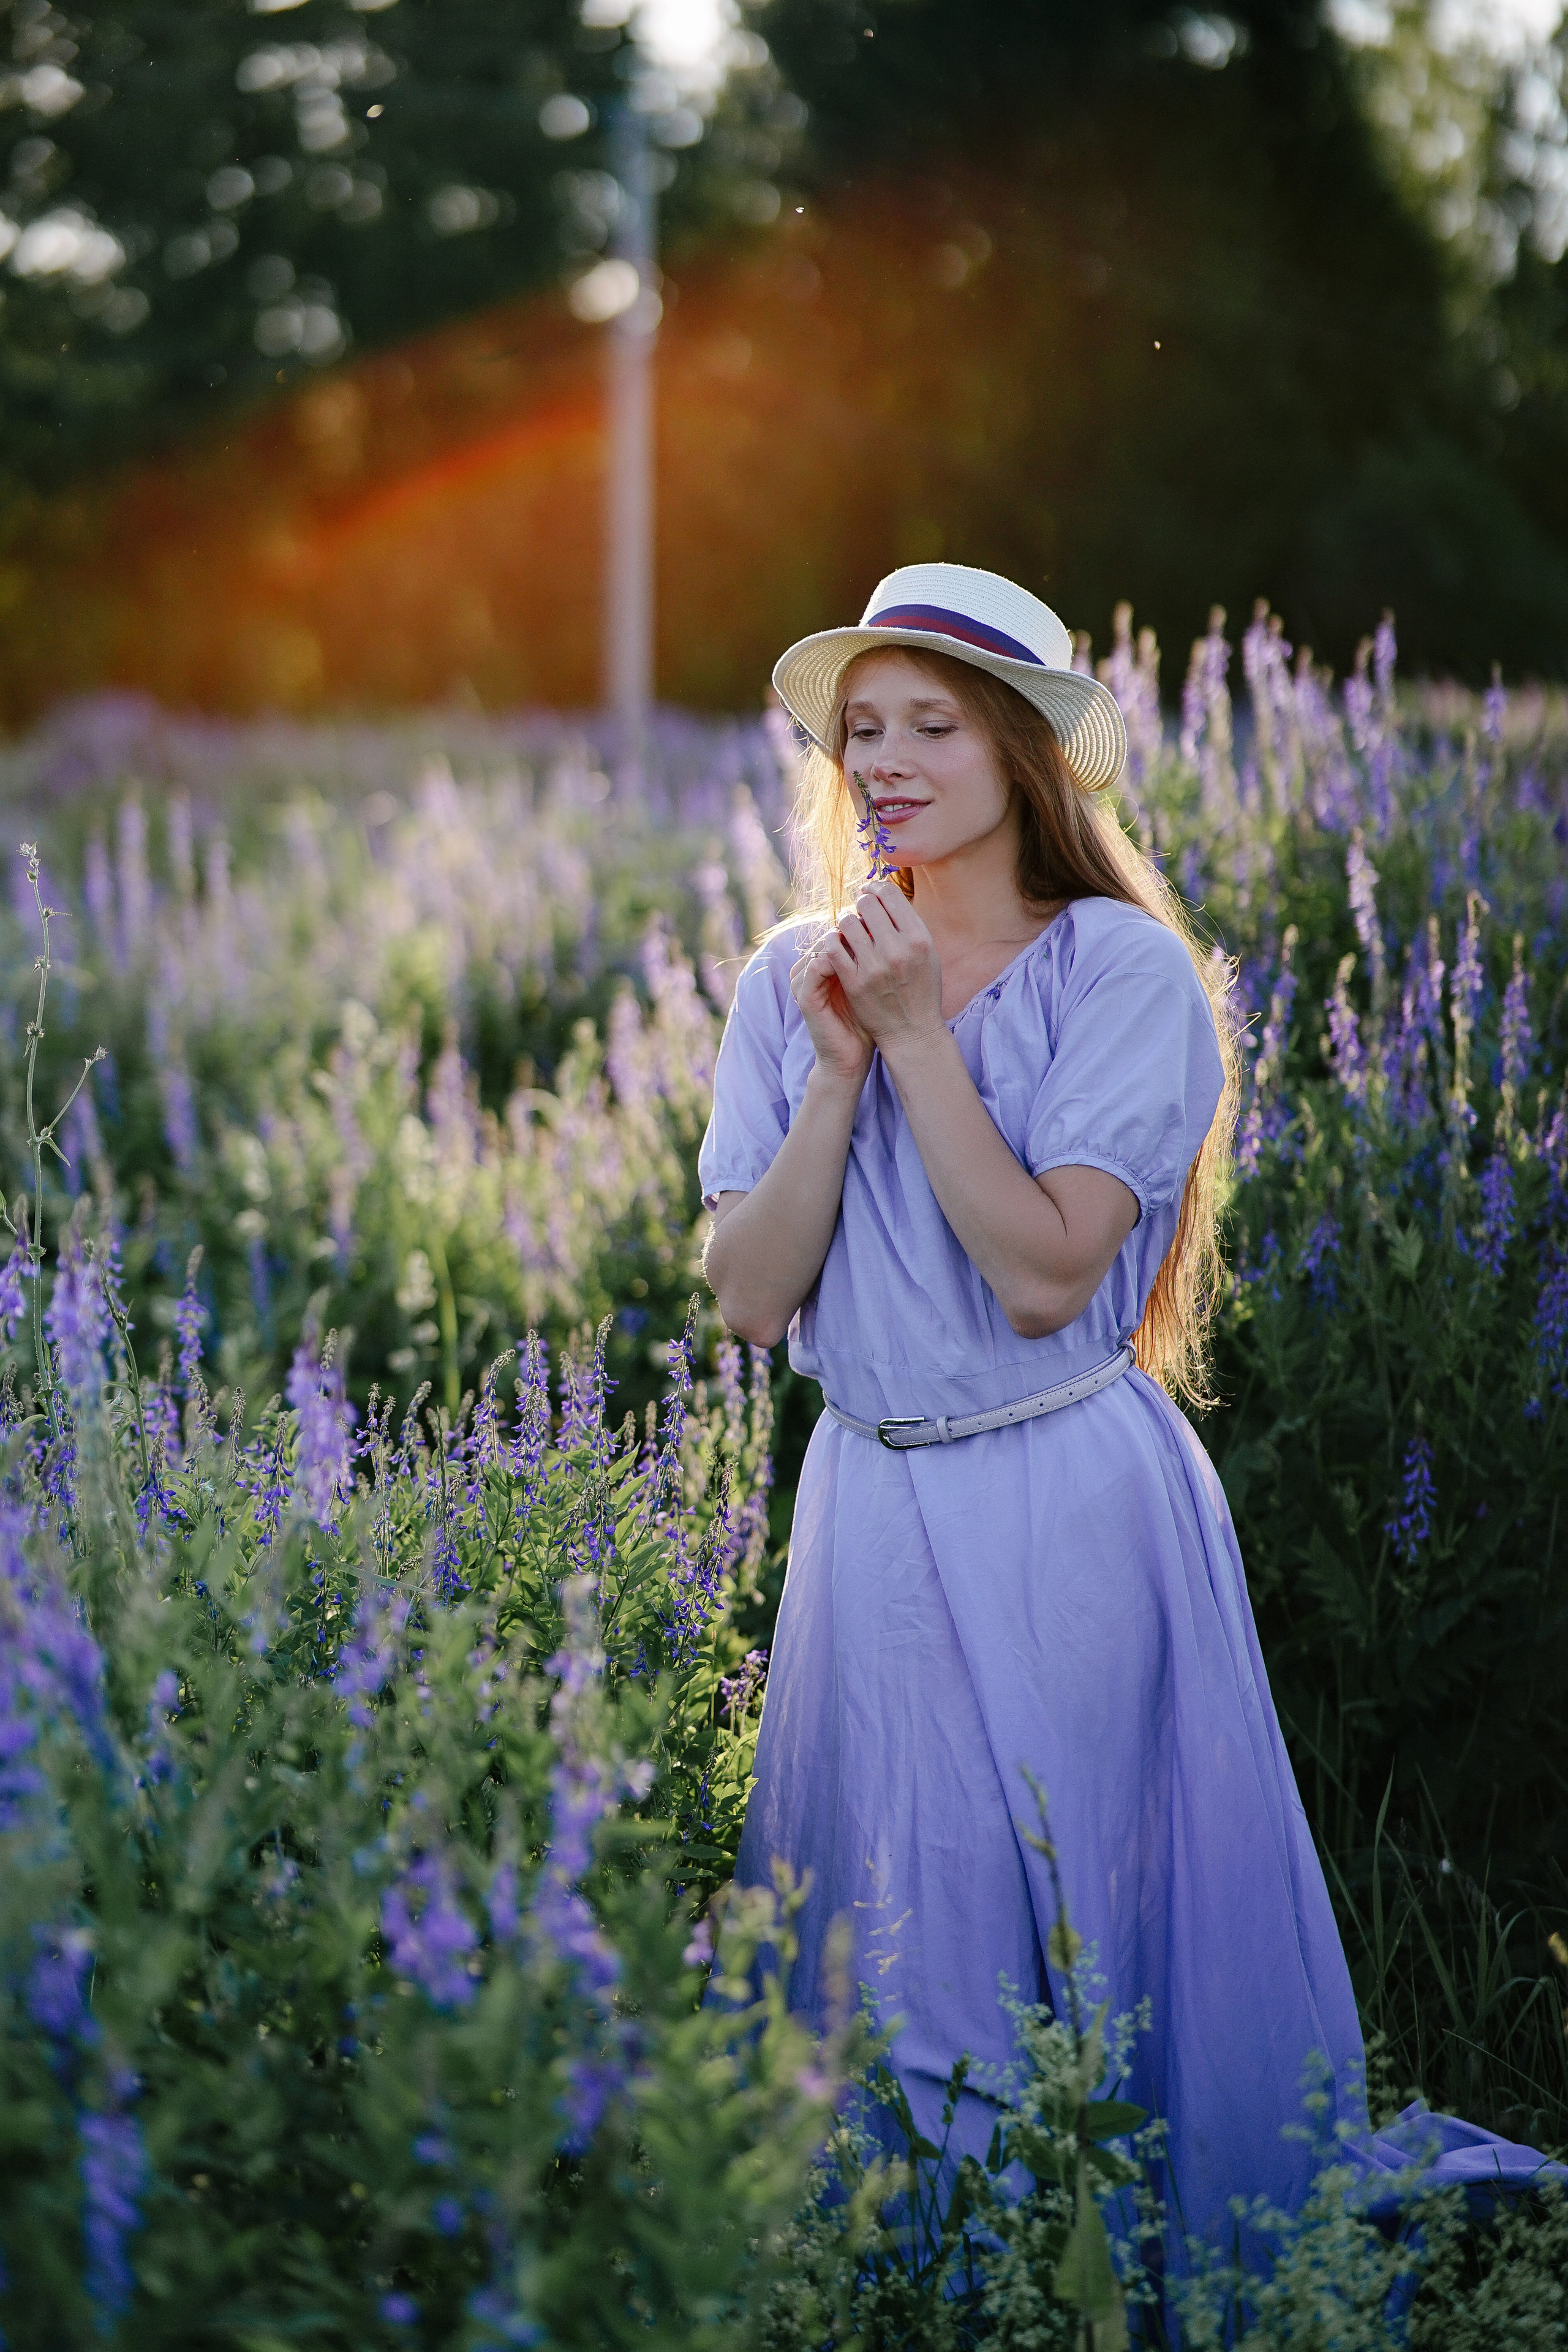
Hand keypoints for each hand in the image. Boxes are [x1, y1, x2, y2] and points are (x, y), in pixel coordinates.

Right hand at [790, 937, 873, 1092]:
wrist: (851, 1058)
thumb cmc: (867, 1021)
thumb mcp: (872, 985)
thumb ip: (876, 960)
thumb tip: (896, 930)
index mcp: (824, 963)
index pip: (841, 932)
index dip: (863, 926)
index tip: (888, 927)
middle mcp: (809, 968)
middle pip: (831, 934)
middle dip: (856, 932)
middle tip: (881, 932)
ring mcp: (803, 980)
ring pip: (823, 945)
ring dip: (849, 944)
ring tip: (875, 947)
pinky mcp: (803, 995)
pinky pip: (817, 966)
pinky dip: (838, 960)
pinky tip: (863, 963)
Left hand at [814, 883, 944, 1053]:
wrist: (912, 1032)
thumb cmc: (921, 990)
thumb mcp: (928, 954)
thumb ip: (909, 926)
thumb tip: (884, 893)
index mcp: (920, 939)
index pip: (890, 895)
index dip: (876, 888)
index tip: (869, 891)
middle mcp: (898, 950)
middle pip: (867, 904)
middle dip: (860, 902)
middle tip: (858, 908)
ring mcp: (874, 967)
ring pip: (847, 923)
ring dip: (844, 920)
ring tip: (847, 926)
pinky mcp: (854, 983)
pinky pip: (833, 948)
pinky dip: (832, 940)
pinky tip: (836, 942)